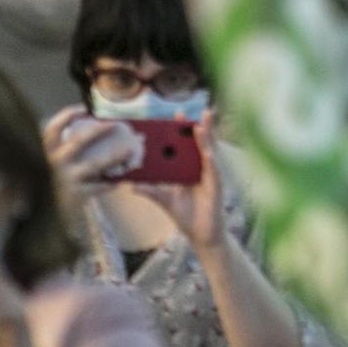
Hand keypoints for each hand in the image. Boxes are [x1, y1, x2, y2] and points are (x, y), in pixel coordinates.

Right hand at [42, 106, 137, 201]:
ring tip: (129, 149)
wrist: (51, 211)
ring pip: (95, 164)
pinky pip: (101, 185)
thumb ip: (71, 148)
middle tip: (114, 124)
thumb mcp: (59, 162)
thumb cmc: (60, 180)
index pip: (53, 129)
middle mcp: (56, 163)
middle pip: (78, 141)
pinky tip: (123, 178)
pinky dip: (113, 181)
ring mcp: (67, 178)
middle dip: (98, 130)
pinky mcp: (78, 194)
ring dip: (115, 155)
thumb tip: (104, 129)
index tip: (84, 109)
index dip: (67, 116)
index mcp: (49, 151)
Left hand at [132, 114, 227, 251]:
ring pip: (209, 153)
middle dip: (200, 127)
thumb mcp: (165, 201)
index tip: (176, 114)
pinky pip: (213, 171)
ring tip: (201, 124)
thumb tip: (131, 185)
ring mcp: (211, 177)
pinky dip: (211, 161)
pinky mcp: (216, 187)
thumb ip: (151, 191)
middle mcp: (202, 169)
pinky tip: (208, 152)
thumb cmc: (187, 217)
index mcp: (190, 169)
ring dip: (207, 138)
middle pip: (201, 144)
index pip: (187, 145)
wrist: (202, 236)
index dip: (183, 130)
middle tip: (197, 110)